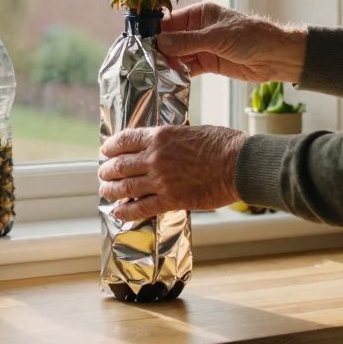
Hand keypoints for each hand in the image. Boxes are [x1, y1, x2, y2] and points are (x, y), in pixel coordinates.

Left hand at [97, 125, 245, 221]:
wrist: (240, 164)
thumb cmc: (223, 145)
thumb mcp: (190, 131)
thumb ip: (171, 140)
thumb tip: (161, 148)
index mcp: (160, 136)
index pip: (125, 140)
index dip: (111, 147)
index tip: (106, 151)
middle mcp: (155, 156)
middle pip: (120, 165)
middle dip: (107, 170)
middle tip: (103, 174)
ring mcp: (161, 179)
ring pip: (125, 186)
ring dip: (111, 190)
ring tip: (105, 191)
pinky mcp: (171, 199)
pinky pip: (141, 207)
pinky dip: (126, 210)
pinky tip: (118, 212)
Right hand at [158, 3, 307, 83]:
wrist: (275, 57)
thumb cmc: (250, 37)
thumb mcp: (216, 37)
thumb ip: (187, 41)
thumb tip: (160, 42)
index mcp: (199, 14)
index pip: (170, 21)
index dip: (155, 31)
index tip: (139, 43)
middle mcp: (198, 30)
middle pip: (171, 39)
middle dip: (159, 50)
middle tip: (144, 62)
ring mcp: (202, 47)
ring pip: (178, 55)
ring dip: (168, 64)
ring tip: (154, 73)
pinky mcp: (208, 64)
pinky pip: (187, 68)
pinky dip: (179, 74)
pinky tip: (169, 80)